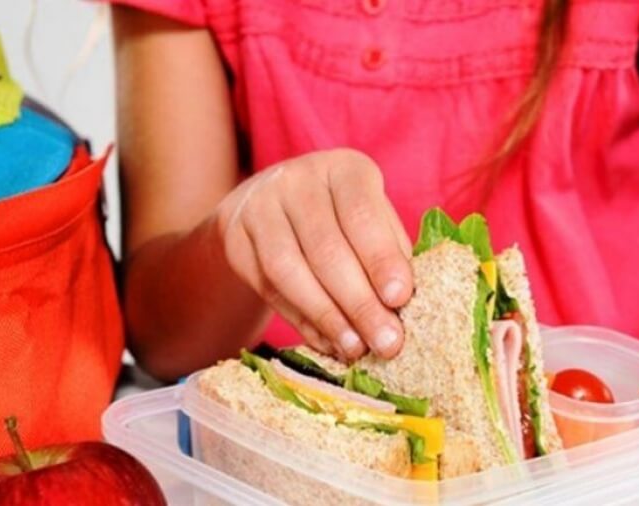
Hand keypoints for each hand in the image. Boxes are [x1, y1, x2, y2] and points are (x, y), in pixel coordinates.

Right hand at [215, 149, 412, 360]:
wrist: (271, 204)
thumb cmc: (342, 217)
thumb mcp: (373, 219)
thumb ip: (390, 252)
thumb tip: (404, 305)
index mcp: (344, 168)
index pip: (362, 213)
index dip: (381, 258)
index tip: (400, 299)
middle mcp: (297, 179)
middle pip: (326, 249)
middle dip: (360, 303)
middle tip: (386, 343)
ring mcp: (259, 207)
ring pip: (289, 271)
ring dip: (326, 317)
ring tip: (356, 349)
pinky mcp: (235, 238)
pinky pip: (268, 288)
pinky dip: (301, 320)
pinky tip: (327, 341)